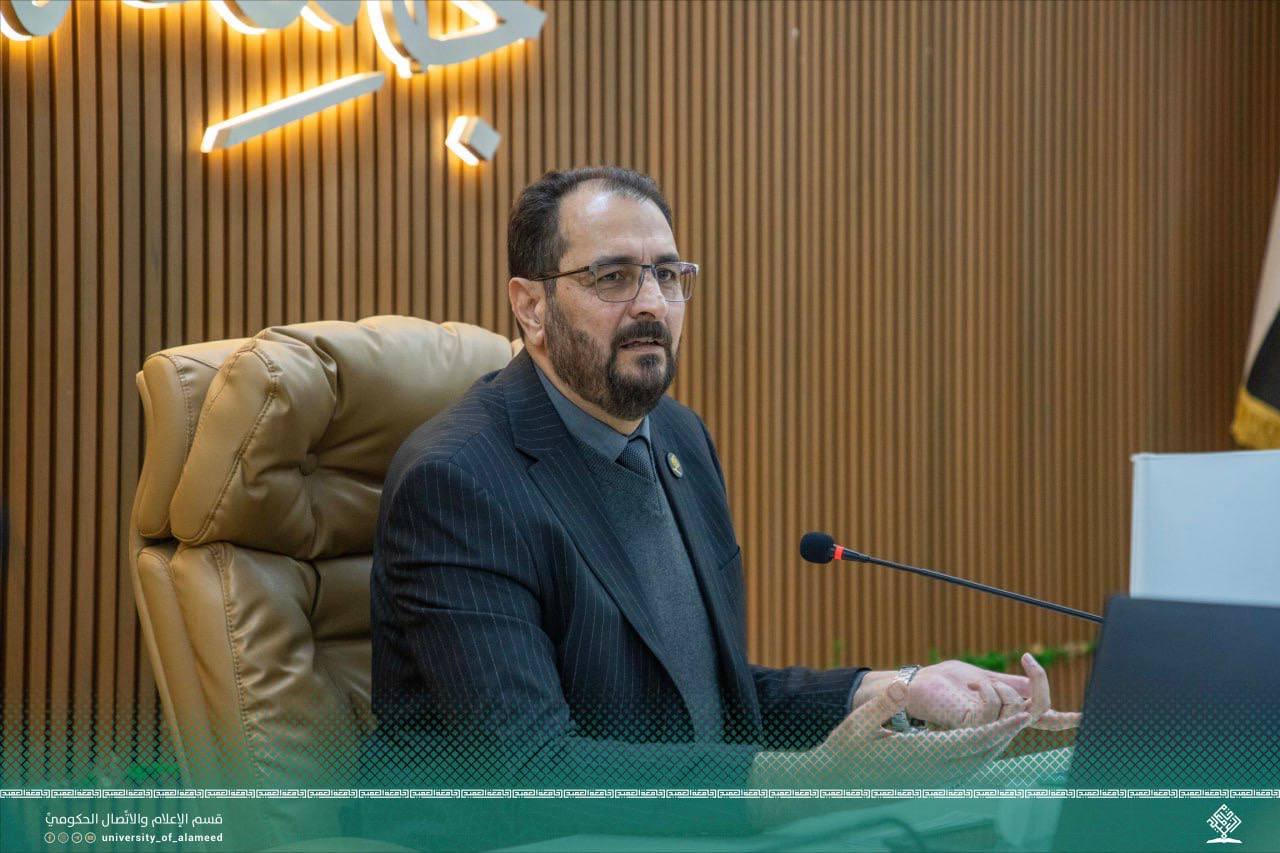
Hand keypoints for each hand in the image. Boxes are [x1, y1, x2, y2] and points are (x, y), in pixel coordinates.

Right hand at [752, 678, 1032, 789]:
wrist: (834, 783)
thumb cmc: (844, 751)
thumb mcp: (856, 723)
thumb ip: (882, 704)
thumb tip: (901, 685)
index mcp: (918, 756)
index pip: (968, 742)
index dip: (997, 729)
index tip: (1020, 717)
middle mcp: (930, 771)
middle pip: (980, 755)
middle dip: (1005, 735)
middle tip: (1025, 714)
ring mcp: (931, 780)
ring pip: (975, 764)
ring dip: (995, 745)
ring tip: (1010, 725)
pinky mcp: (928, 782)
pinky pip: (964, 770)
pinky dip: (980, 754)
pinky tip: (983, 744)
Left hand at [905, 655, 1080, 730]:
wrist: (910, 686)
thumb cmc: (940, 682)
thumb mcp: (980, 678)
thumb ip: (1007, 685)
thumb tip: (1031, 685)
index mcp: (1005, 712)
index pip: (1040, 718)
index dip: (1063, 719)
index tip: (1085, 717)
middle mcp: (1000, 725)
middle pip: (1039, 709)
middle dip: (1039, 681)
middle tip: (1027, 657)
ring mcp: (987, 730)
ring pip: (1017, 707)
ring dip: (1000, 685)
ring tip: (975, 681)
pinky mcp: (972, 729)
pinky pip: (995, 709)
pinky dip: (988, 691)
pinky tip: (972, 687)